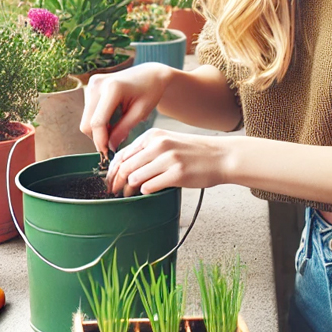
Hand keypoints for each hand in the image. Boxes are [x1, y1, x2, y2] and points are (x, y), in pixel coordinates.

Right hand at [79, 63, 170, 155]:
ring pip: (86, 119)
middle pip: (87, 123)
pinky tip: (112, 123)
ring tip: (116, 132)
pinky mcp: (90, 87)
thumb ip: (123, 129)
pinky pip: (89, 112)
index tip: (108, 154)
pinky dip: (98, 122)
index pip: (98, 122)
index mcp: (112, 88)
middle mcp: (97, 84)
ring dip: (98, 130)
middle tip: (114, 146)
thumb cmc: (150, 91)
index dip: (101, 141)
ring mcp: (92, 84)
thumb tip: (109, 147)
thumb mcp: (141, 112)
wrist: (149, 74)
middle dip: (99, 138)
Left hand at [105, 128, 229, 195]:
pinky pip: (150, 186)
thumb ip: (147, 151)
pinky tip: (147, 192)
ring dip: (128, 190)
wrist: (221, 156)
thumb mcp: (168, 142)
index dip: (112, 170)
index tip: (109, 180)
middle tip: (113, 192)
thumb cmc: (194, 152)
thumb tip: (124, 168)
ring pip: (135, 177)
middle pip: (125, 167)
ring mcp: (168, 158)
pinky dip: (145, 192)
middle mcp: (159, 144)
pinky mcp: (177, 174)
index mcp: (153, 135)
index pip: (123, 153)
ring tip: (128, 195)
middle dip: (116, 182)